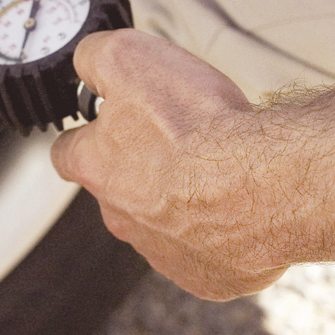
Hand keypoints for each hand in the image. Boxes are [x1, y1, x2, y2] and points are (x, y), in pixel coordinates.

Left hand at [50, 30, 296, 299]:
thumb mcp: (126, 57)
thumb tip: (85, 62)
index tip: (107, 120)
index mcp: (96, 168)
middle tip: (177, 137)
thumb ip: (92, 57)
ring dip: (180, 198)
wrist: (267, 184)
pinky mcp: (209, 278)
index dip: (87, 132)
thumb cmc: (199, 126)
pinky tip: (237, 203)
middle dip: (142, 165)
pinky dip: (218, 230)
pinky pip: (206, 252)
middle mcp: (123, 218)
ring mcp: (165, 253)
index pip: (67, 153)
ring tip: (215, 168)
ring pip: (161, 222)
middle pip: (118, 190)